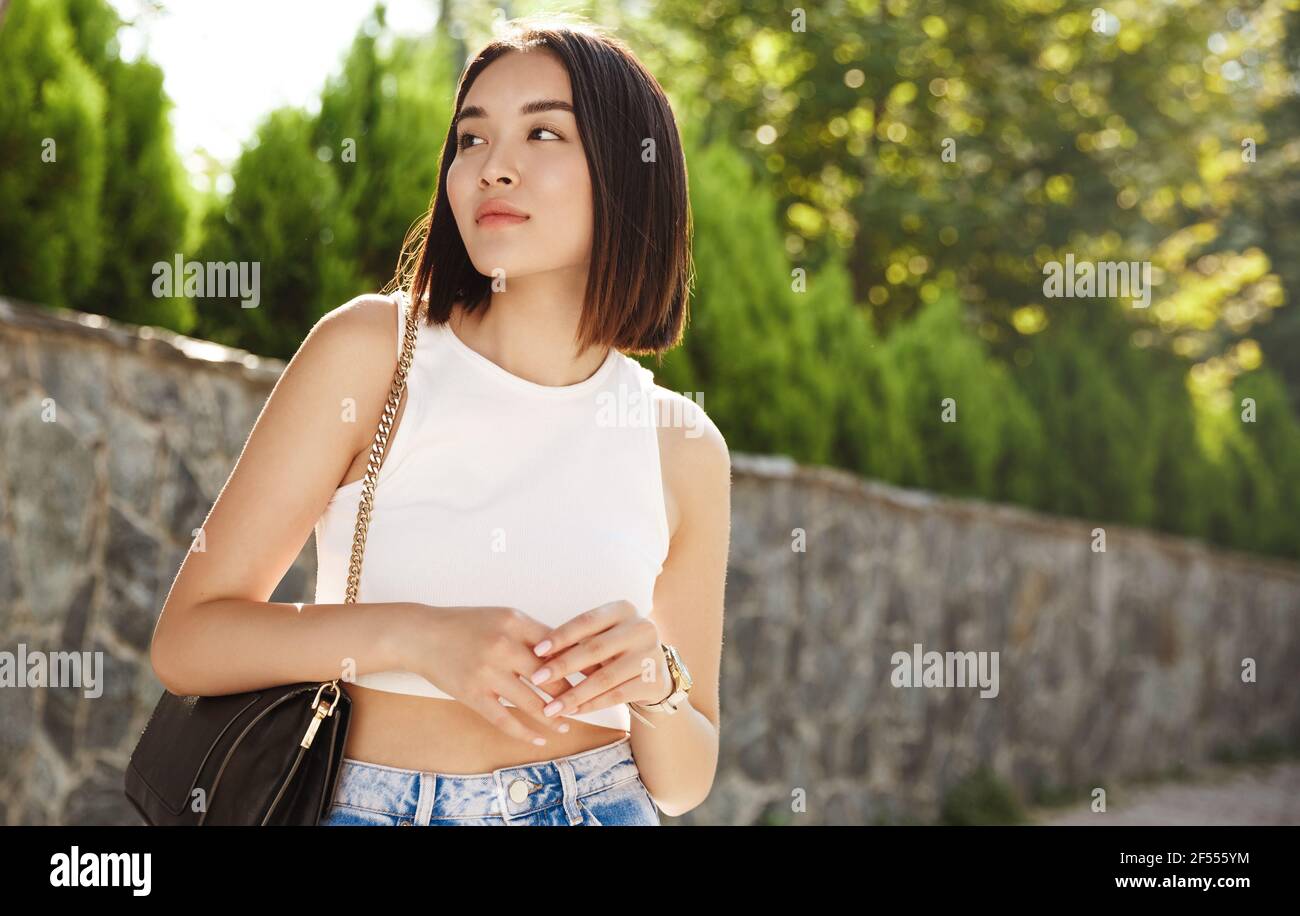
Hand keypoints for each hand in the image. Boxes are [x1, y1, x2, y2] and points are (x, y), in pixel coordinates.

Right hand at [396, 604, 576, 746]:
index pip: (558, 644)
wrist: (421, 635)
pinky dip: (525, 732)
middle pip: (550, 675)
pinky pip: (504, 718)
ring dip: (554, 716)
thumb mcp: (502, 618)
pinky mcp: (472, 694)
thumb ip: (532, 633)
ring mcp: (486, 672)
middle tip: (592, 703)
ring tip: (568, 723)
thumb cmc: (466, 625)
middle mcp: (502, 645)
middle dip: (574, 692)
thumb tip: (569, 653)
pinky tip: (540, 738)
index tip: (601, 672)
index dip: (581, 661)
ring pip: (531, 701)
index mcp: (515, 621)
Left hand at [525, 600, 671, 719]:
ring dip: (573, 694)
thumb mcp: (601, 636)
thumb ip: (576, 641)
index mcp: (624, 609)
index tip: (536, 650)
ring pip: (605, 677)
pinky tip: (572, 712)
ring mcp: (651, 655)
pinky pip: (616, 696)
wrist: (655, 670)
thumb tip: (538, 653)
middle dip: (562, 665)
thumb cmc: (616, 649)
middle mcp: (641, 628)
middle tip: (536, 679)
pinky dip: (591, 705)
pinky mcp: (654, 681)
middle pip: (595, 649)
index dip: (561, 636)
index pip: (587, 621)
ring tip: (550, 707)